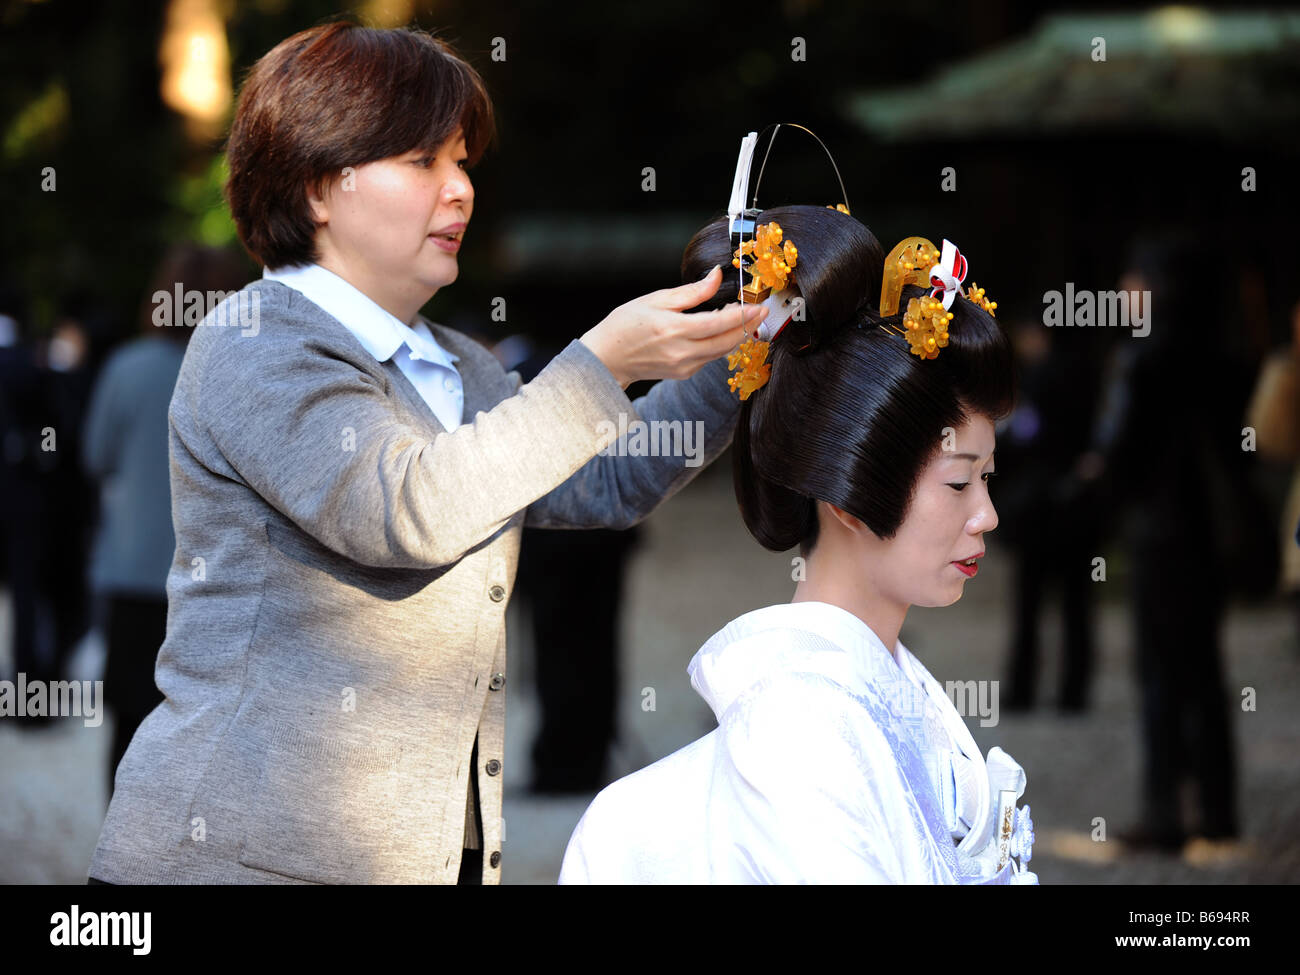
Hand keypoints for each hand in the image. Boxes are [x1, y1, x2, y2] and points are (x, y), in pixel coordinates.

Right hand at [579, 265, 767, 387]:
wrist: (607, 358)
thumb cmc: (626, 324)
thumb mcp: (657, 299)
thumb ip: (692, 292)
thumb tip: (716, 276)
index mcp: (674, 329)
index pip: (719, 324)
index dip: (742, 315)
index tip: (758, 305)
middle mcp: (681, 352)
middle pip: (727, 341)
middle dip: (748, 326)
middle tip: (762, 311)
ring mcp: (684, 366)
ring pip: (722, 352)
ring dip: (737, 335)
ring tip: (747, 318)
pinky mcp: (684, 373)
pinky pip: (710, 357)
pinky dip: (721, 343)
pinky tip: (723, 331)